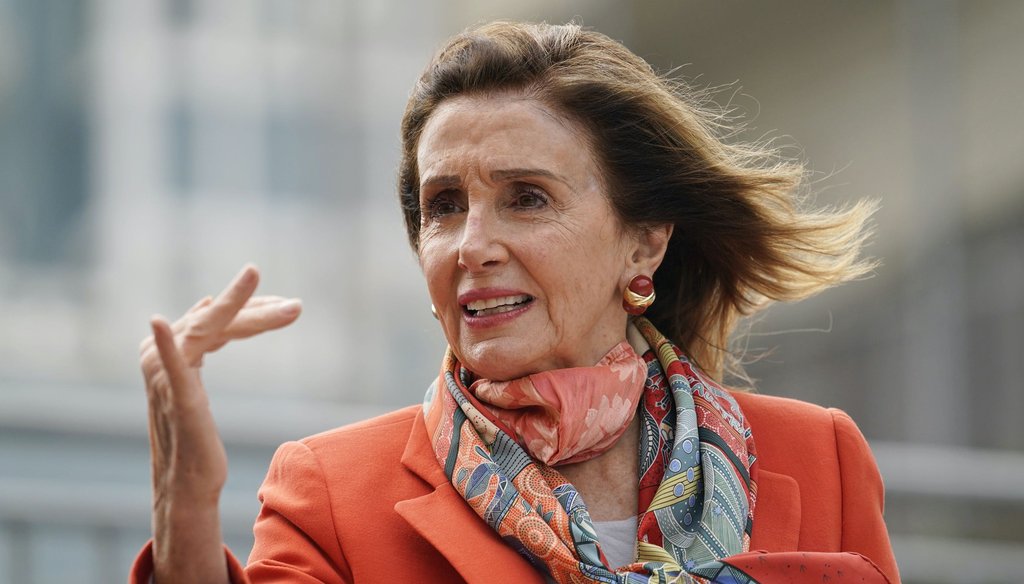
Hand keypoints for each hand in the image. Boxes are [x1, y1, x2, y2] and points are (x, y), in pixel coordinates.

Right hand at [139, 265, 300, 581]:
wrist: (186, 487)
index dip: (250, 308)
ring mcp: (165, 379)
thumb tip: (206, 303)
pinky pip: (172, 366)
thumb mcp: (198, 383)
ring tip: (262, 283)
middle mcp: (159, 359)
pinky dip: (166, 343)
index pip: (214, 320)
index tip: (286, 305)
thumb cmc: (196, 440)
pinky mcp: (178, 400)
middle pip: (215, 321)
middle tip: (296, 305)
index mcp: (168, 355)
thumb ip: (203, 345)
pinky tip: (159, 322)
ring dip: (237, 305)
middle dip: (255, 306)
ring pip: (207, 329)